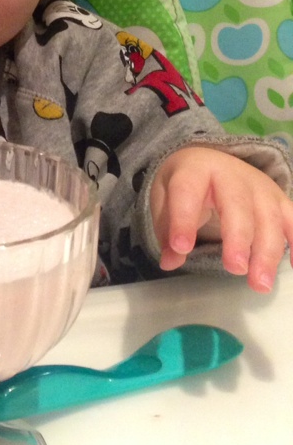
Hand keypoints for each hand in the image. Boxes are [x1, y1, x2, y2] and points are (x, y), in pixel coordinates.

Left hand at [151, 146, 292, 292]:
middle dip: (238, 238)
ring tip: (260, 284)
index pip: (187, 191)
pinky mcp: (279, 200)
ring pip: (268, 217)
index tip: (181, 248)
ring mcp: (260, 187)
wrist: (209, 160)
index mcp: (196, 169)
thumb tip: (169, 261)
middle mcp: (231, 174)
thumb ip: (166, 230)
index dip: (183, 219)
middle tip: (235, 269)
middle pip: (237, 205)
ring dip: (267, 252)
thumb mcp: (164, 200)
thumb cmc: (186, 185)